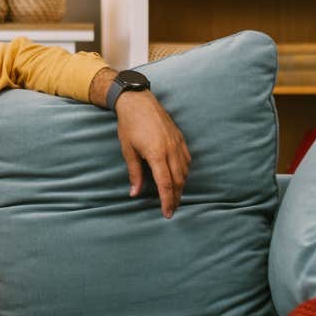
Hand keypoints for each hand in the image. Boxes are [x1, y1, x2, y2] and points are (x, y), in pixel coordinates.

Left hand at [116, 91, 190, 217]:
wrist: (139, 102)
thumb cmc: (129, 125)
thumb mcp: (128, 150)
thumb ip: (134, 173)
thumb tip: (135, 193)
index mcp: (156, 154)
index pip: (165, 184)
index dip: (167, 201)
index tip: (167, 213)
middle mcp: (171, 150)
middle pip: (178, 180)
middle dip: (175, 197)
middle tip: (171, 210)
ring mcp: (177, 143)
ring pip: (184, 171)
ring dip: (181, 186)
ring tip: (175, 197)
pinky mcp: (180, 138)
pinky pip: (187, 160)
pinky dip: (184, 172)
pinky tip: (180, 177)